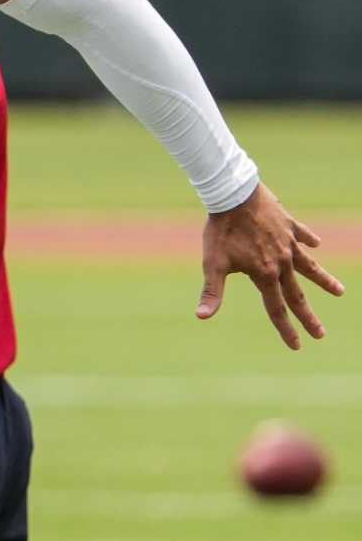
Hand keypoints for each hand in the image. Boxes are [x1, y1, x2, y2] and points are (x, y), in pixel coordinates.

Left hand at [198, 183, 342, 348]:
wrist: (234, 195)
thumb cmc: (221, 231)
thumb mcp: (213, 263)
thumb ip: (211, 291)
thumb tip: (202, 316)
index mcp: (265, 274)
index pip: (276, 308)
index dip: (286, 329)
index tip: (297, 345)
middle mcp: (282, 261)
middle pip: (297, 294)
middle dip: (308, 316)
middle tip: (321, 334)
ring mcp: (289, 243)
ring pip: (310, 266)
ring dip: (324, 280)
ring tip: (340, 292)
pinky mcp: (289, 225)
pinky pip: (303, 235)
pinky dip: (310, 240)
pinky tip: (317, 244)